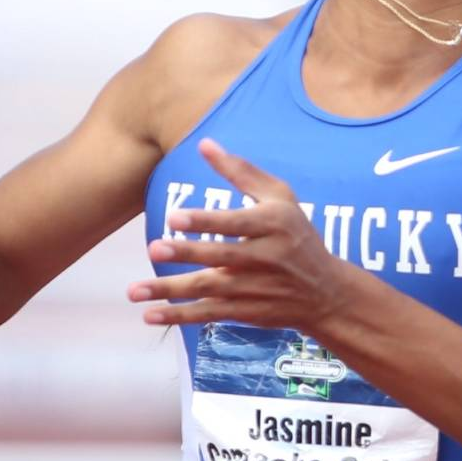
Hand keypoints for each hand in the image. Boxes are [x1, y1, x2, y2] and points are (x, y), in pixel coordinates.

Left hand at [131, 140, 356, 331]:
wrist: (327, 293)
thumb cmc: (298, 236)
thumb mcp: (281, 198)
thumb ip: (242, 172)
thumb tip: (204, 144)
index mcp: (274, 225)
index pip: (236, 223)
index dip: (206, 222)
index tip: (175, 218)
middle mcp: (266, 258)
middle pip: (221, 257)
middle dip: (187, 254)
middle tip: (154, 249)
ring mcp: (256, 289)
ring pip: (208, 290)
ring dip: (170, 291)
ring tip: (134, 292)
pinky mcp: (247, 313)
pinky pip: (209, 315)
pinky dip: (179, 317)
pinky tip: (149, 316)